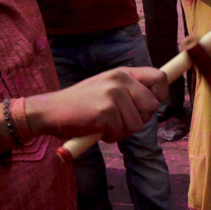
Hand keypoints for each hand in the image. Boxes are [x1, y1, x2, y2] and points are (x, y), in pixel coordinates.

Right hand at [27, 67, 168, 141]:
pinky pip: (120, 133)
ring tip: (104, 124)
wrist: (49, 111)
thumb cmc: (80, 104)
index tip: (150, 106)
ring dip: (122, 131)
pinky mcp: (105, 112)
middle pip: (152, 106)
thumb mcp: (107, 87)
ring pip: (137, 124)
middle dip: (139, 119)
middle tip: (120, 121)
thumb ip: (129, 90)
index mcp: (123, 73)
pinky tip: (96, 129)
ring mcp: (113, 95)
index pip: (160, 78)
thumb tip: (156, 101)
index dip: (161, 94)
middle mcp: (120, 80)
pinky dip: (109, 137)